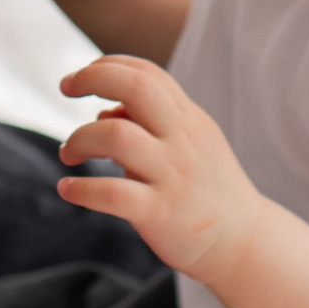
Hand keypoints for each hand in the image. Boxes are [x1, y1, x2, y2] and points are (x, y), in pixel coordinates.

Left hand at [54, 54, 265, 279]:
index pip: (147, 72)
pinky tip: (68, 189)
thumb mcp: (189, 144)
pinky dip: (82, 188)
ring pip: (117, 136)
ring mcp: (172, 175)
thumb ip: (151, 122)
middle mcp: (182, 140)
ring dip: (80, 138)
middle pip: (137, 88)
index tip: (80, 77)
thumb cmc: (206, 189)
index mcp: (188, 120)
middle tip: (65, 88)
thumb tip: (102, 111)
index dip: (107, 64)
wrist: (243, 242)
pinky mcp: (161, 213)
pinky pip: (113, 193)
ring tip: (68, 154)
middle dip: (92, 77)